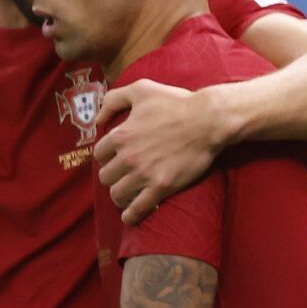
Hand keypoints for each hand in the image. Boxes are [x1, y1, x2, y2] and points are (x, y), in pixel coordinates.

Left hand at [93, 82, 226, 223]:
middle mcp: (127, 157)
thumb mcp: (142, 89)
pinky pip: (139, 208)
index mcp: (120, 135)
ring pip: (117, 194)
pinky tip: (130, 218)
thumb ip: (114, 100)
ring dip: (119, 196)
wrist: (209, 121)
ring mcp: (144, 174)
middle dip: (113, 177)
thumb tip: (97, 118)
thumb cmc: (177, 103)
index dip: (106, 157)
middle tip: (123, 177)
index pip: (99, 154)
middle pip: (106, 176)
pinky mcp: (162, 187)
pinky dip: (131, 215)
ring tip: (126, 196)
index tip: (115, 159)